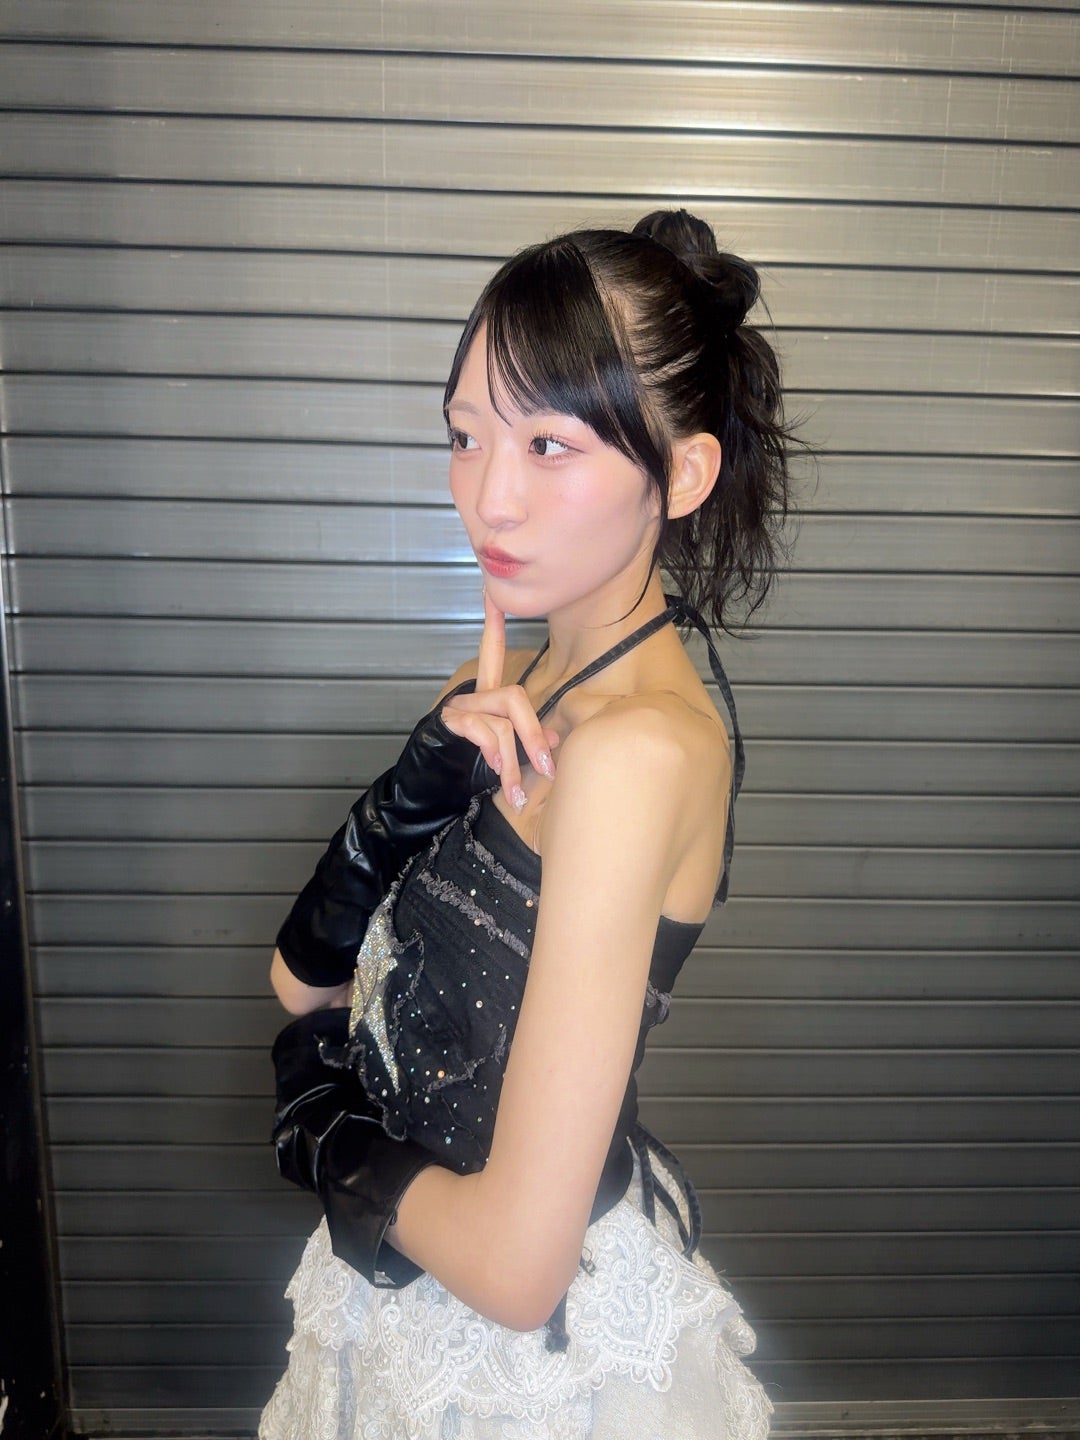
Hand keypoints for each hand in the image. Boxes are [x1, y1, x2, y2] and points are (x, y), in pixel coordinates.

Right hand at [440, 590, 558, 811]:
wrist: (426, 789)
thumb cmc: (463, 769)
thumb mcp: (503, 755)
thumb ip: (525, 741)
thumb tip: (550, 738)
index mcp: (484, 697)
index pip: (490, 653)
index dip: (492, 625)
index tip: (493, 595)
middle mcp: (470, 696)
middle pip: (514, 698)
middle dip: (533, 734)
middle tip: (547, 766)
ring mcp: (458, 708)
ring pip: (501, 720)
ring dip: (513, 759)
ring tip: (515, 790)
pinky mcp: (447, 722)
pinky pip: (481, 729)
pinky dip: (493, 750)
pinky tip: (495, 768)